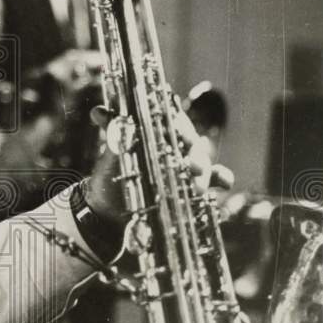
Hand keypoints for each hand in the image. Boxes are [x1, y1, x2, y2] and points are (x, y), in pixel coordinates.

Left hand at [82, 104, 233, 220]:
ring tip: (197, 188)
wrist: (111, 211)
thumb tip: (97, 112)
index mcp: (157, 131)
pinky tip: (225, 183)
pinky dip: (221, 177)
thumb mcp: (112, 153)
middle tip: (192, 167)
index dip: (178, 126)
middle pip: (191, 143)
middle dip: (195, 154)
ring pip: (202, 161)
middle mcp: (174, 144)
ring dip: (204, 172)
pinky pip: (214, 178)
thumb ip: (112, 131)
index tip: (178, 134)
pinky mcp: (192, 183)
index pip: (173, 120)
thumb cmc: (113, 175)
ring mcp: (185, 164)